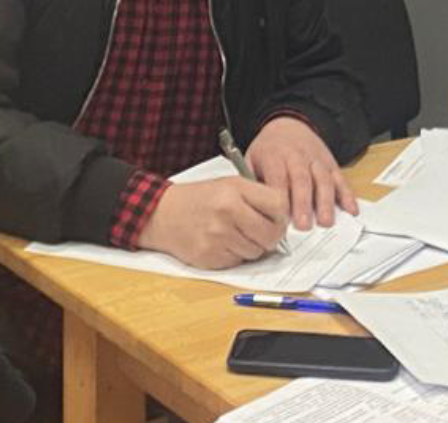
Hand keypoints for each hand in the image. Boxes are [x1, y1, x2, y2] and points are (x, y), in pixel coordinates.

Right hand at [138, 177, 288, 269]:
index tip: (276, 217)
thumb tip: (286, 220)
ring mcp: (218, 238)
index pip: (279, 206)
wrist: (161, 214)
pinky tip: (221, 242)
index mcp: (234, 191)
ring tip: (235, 233)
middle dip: (271, 236)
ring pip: (256, 252)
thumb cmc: (198, 199)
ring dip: (252, 247)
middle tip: (261, 231)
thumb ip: (257, 197)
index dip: (281, 215)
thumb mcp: (228, 185)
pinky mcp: (210, 258)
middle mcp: (227, 213)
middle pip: (271, 235)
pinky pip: (238, 262)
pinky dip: (235, 255)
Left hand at [247, 115, 358, 230]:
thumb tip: (249, 208)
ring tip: (326, 222)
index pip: (277, 177)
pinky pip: (341, 179)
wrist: (289, 124)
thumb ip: (251, 182)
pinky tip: (350, 210)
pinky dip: (347, 195)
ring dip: (326, 202)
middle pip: (301, 179)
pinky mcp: (331, 164)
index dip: (279, 198)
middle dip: (303, 203)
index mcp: (274, 155)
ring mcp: (316, 160)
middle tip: (304, 226)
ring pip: (323, 180)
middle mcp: (297, 156)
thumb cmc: (269, 149)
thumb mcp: (252, 158)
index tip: (279, 219)